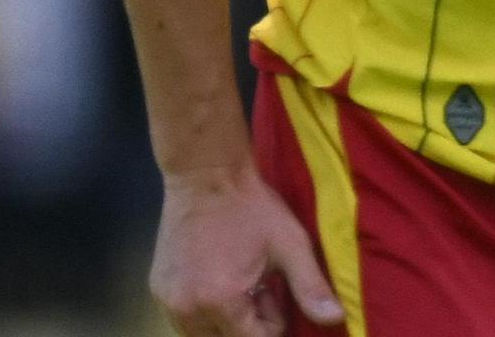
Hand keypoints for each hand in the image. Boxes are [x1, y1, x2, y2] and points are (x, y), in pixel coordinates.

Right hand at [151, 164, 344, 334]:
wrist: (205, 174)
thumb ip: (311, 287)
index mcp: (221, 301)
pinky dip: (203, 311)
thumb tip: (336, 319)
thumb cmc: (252, 208)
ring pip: (202, 335)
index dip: (271, 322)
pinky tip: (216, 278)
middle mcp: (187, 309)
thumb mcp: (290, 244)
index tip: (272, 288)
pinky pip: (184, 319)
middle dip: (247, 324)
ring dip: (224, 321)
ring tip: (237, 282)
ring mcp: (167, 300)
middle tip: (256, 284)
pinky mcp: (158, 289)